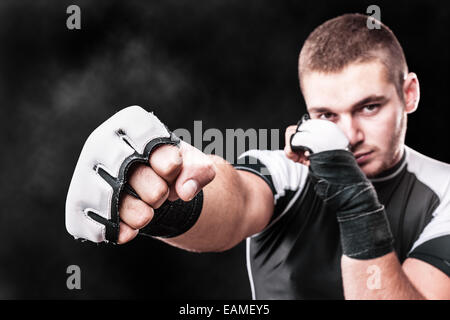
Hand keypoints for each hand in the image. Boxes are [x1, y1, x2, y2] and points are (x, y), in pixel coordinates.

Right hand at [66, 106, 214, 243]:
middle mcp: (101, 142)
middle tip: (162, 196)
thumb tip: (186, 190)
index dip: (165, 160)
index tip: (173, 170)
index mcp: (129, 123)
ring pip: (105, 196)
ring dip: (137, 213)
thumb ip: (199, 171)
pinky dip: (114, 230)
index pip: (145, 135)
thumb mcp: (190, 164)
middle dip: (154, 190)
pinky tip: (130, 232)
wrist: (146, 187)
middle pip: (124, 167)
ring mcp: (85, 172)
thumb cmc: (167, 169)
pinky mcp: (78, 203)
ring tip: (149, 215)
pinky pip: (88, 221)